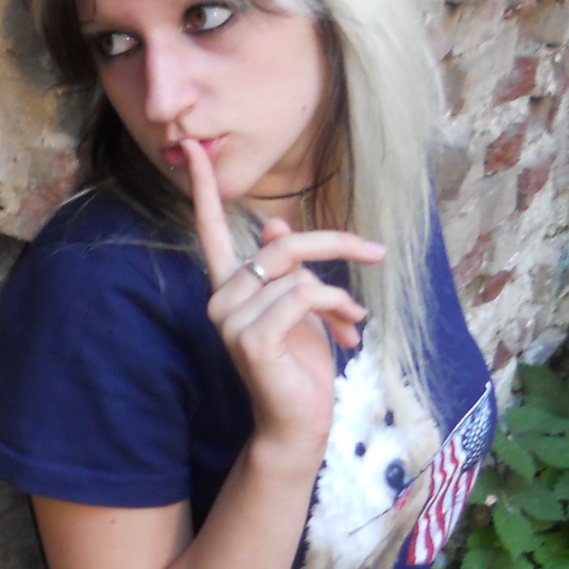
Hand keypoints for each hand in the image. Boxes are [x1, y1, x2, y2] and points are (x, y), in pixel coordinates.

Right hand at [183, 137, 384, 464]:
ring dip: (339, 293)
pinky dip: (335, 307)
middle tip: (376, 251)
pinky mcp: (251, 340)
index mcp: (229, 286)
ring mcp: (231, 321)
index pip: (210, 229)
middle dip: (337, 244)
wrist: (299, 423)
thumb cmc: (301, 366)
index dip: (205, 188)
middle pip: (283, 243)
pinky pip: (302, 296)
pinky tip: (347, 330)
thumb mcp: (300, 306)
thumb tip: (272, 223)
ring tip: (353, 318)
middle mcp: (221, 299)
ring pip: (299, 273)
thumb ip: (287, 266)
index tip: (192, 146)